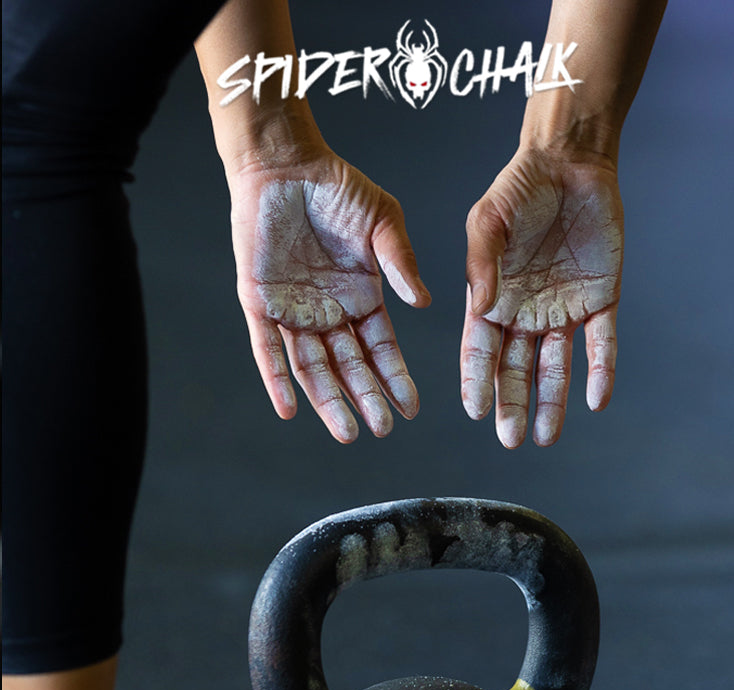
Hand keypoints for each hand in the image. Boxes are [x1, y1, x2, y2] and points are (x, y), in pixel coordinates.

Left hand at [230, 153, 429, 442]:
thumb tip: (424, 303)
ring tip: (346, 431)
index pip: (382, 350)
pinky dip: (276, 379)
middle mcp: (330, 313)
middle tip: (380, 429)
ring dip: (328, 400)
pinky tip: (289, 409)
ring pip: (312, 367)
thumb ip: (401, 261)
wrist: (285, 166)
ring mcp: (294, 312)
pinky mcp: (260, 304)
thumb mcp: (383, 222)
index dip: (396, 379)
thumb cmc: (338, 188)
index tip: (410, 409)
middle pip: (349, 367)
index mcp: (362, 299)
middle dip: (366, 398)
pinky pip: (267, 349)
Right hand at [462, 153, 622, 447]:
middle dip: (513, 405)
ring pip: (556, 367)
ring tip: (545, 438)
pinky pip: (601, 344)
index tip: (475, 411)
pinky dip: (600, 372)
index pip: (481, 350)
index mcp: (492, 300)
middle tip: (510, 439)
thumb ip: (481, 263)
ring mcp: (563, 310)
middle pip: (517, 370)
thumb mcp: (486, 221)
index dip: (477, 381)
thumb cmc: (519, 188)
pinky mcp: (600, 301)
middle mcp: (525, 313)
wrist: (570, 163)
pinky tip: (596, 400)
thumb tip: (481, 306)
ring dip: (552, 402)